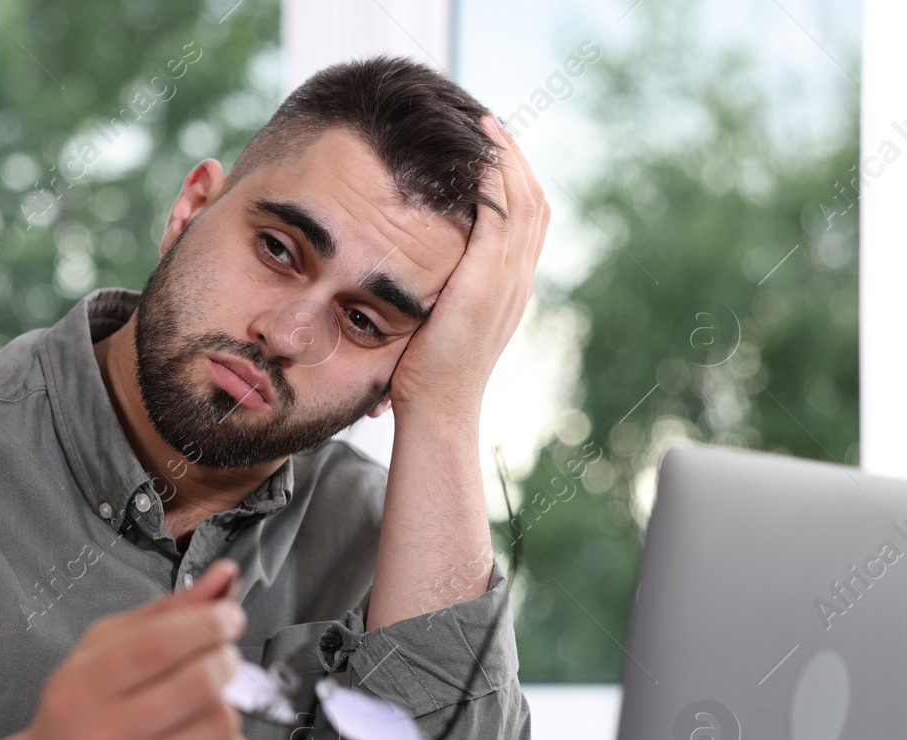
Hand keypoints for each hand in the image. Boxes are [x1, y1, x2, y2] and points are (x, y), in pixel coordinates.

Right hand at [12, 560, 254, 739]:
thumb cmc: (80, 718)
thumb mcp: (101, 654)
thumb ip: (165, 613)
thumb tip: (224, 578)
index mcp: (81, 688)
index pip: (158, 645)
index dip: (207, 623)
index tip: (227, 617)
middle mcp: (102, 739)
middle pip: (199, 683)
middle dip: (225, 659)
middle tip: (220, 658)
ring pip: (221, 723)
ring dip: (225, 706)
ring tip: (199, 709)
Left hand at [386, 115, 549, 422]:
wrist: (438, 407)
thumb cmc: (424, 376)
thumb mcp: (436, 325)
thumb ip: (438, 295)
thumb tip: (414, 278)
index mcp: (510, 288)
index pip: (527, 221)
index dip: (513, 182)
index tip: (490, 152)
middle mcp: (518, 278)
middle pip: (534, 199)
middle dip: (514, 157)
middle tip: (491, 123)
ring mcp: (509, 277)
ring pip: (523, 197)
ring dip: (505, 156)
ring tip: (486, 124)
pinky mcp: (489, 277)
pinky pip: (501, 212)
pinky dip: (494, 178)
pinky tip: (476, 153)